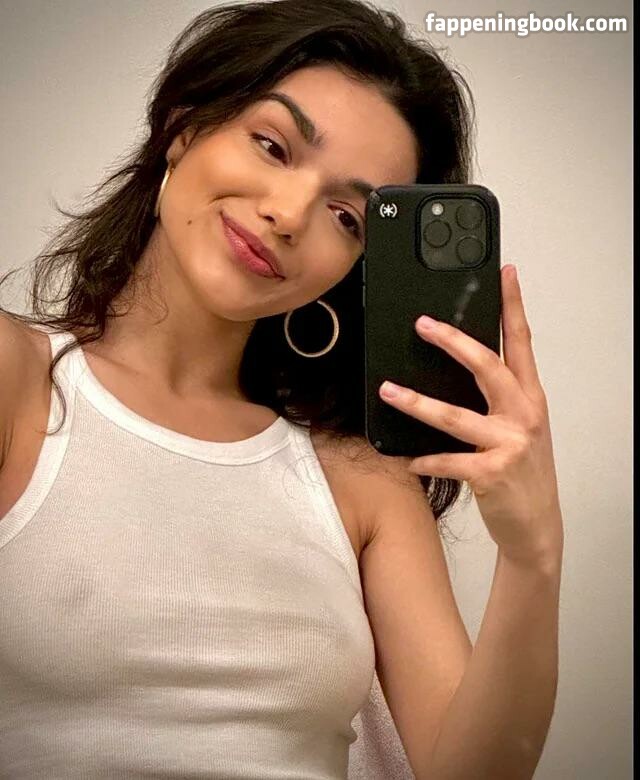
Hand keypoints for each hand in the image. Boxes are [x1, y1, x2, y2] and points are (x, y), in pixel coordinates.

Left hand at [378, 265, 562, 567]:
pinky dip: (425, 459)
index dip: (513, 306)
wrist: (537, 524)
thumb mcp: (519, 428)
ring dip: (417, 403)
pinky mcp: (492, 474)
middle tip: (423, 324)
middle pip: (488, 367)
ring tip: (388, 390)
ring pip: (456, 416)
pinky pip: (449, 461)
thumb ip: (496, 399)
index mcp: (529, 398)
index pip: (521, 343)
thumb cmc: (523, 472)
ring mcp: (509, 444)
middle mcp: (523, 415)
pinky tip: (407, 459)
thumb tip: (458, 367)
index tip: (505, 274)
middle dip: (454, 342)